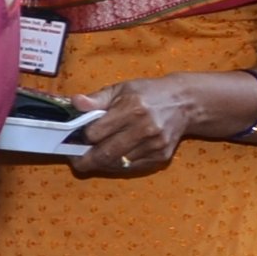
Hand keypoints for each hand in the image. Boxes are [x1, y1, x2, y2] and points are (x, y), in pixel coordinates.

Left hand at [73, 75, 220, 176]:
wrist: (185, 102)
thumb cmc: (148, 93)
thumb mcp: (121, 88)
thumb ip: (96, 99)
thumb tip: (75, 103)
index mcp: (132, 109)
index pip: (95, 133)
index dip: (81, 138)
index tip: (72, 139)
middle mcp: (145, 129)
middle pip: (105, 154)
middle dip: (85, 160)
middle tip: (74, 159)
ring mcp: (154, 145)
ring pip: (117, 163)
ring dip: (100, 163)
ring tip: (92, 156)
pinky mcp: (161, 156)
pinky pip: (131, 167)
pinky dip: (117, 165)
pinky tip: (111, 157)